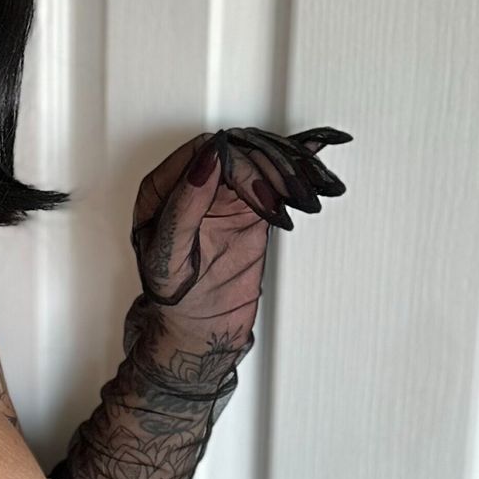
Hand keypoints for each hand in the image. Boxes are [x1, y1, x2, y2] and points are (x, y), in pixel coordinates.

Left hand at [129, 125, 352, 382]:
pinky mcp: (251, 206)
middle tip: (286, 194)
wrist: (197, 324)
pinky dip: (295, 166)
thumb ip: (182, 208)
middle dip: (266, 168)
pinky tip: (315, 153)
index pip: (203, 154)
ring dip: (287, 168)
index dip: (234, 161)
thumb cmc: (172, 295)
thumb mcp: (167, 256)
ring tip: (306, 188)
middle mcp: (195, 184)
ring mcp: (225, 193)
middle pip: (237, 153)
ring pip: (259, 162)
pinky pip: (273, 179)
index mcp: (163, 189)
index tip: (258, 187)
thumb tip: (205, 163)